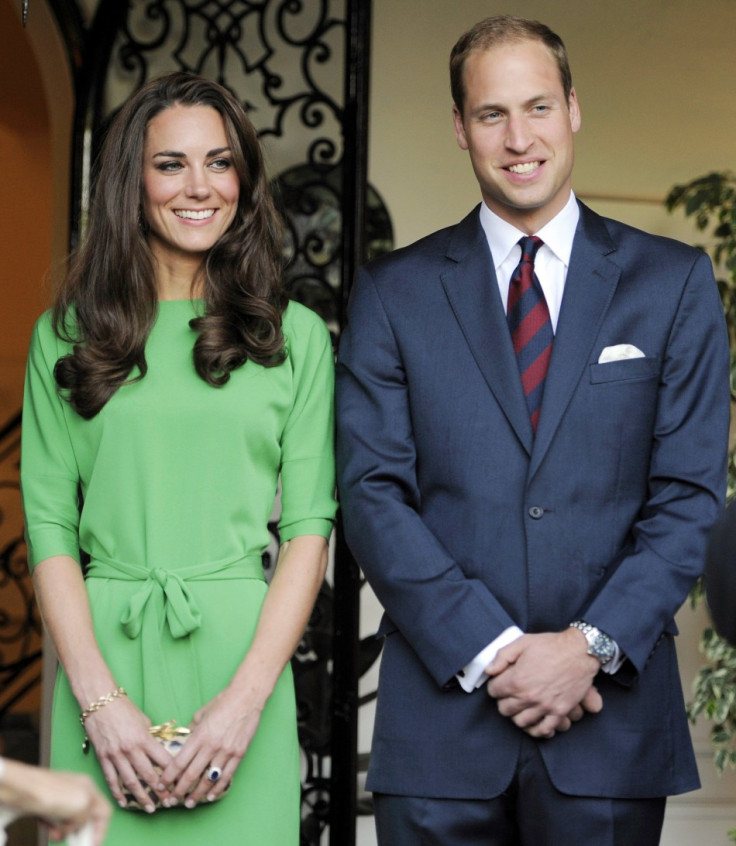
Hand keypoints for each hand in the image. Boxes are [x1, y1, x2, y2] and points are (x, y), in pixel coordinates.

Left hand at [0, 760, 110, 845]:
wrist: (23, 790)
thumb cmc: (50, 792)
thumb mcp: (82, 806)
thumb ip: (88, 817)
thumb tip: (81, 825)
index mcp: (90, 788)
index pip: (104, 811)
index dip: (101, 830)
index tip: (93, 844)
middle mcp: (77, 791)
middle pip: (86, 817)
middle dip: (81, 832)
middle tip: (76, 843)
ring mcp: (61, 797)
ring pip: (69, 820)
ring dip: (65, 832)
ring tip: (58, 836)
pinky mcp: (46, 803)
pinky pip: (55, 820)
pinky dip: (54, 827)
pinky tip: (50, 829)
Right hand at [82, 696, 174, 811]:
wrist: (99, 702)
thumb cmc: (123, 708)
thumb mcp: (143, 719)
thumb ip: (150, 736)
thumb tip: (156, 747)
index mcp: (144, 738)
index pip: (162, 759)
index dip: (171, 772)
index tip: (178, 781)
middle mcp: (131, 749)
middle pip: (148, 774)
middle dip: (159, 790)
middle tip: (168, 801)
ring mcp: (116, 755)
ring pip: (130, 781)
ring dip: (141, 796)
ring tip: (150, 807)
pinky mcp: (103, 758)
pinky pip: (111, 779)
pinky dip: (117, 792)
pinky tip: (123, 802)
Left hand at [159, 685, 263, 807]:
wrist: (247, 697)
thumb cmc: (223, 702)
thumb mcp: (201, 714)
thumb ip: (192, 730)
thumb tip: (185, 741)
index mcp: (199, 736)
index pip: (179, 762)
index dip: (168, 777)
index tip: (161, 785)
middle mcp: (211, 746)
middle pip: (191, 775)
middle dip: (179, 790)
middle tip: (171, 801)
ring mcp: (226, 751)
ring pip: (208, 779)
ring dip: (197, 794)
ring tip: (189, 803)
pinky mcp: (239, 754)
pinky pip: (226, 776)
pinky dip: (217, 788)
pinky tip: (210, 795)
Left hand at [485, 629, 602, 737]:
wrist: (579, 652)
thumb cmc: (550, 645)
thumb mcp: (522, 642)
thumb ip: (502, 657)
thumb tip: (489, 671)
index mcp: (517, 679)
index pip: (494, 691)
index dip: (495, 685)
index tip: (500, 682)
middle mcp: (529, 696)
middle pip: (505, 710)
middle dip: (503, 701)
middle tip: (508, 695)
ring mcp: (545, 706)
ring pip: (521, 722)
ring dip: (517, 715)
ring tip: (519, 707)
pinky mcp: (559, 712)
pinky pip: (544, 730)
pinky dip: (536, 730)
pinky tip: (533, 723)